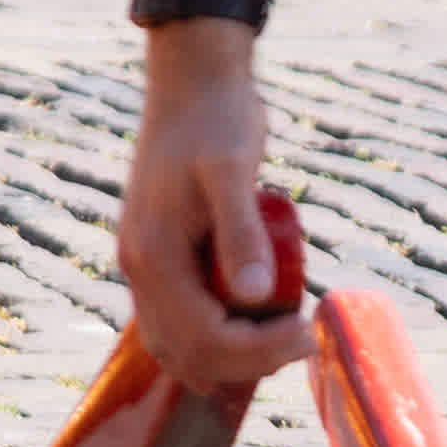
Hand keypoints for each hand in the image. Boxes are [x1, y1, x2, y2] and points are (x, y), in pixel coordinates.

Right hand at [113, 39, 305, 396]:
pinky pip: (179, 323)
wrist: (193, 84)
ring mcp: (145, 265)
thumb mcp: (234, 171)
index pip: (203, 338)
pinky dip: (215, 341)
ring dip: (230, 358)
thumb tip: (257, 297)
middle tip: (301, 336)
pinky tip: (255, 325)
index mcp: (153, 256)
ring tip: (281, 335)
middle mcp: (138, 268)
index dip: (259, 350)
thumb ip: (241, 233)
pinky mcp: (160, 258)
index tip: (307, 330)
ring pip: (177, 347)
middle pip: (187, 354)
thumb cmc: (217, 121)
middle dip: (248, 361)